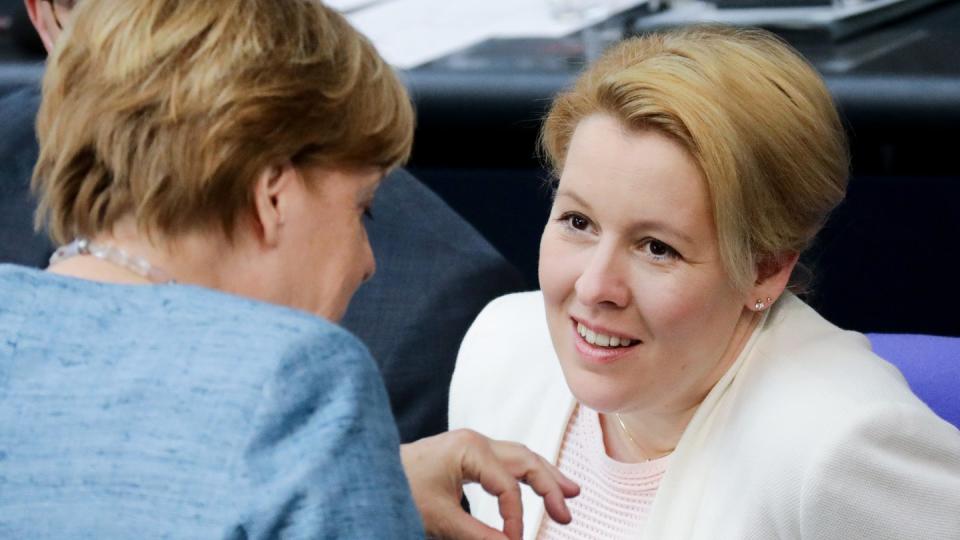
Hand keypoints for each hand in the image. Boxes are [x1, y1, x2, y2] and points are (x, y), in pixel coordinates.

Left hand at [401, 429, 579, 539]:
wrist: (370, 468)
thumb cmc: (399, 487)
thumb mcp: (438, 518)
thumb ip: (477, 535)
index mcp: (470, 449)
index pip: (507, 487)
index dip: (515, 519)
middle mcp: (476, 441)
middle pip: (526, 460)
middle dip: (550, 486)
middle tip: (567, 515)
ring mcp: (473, 444)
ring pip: (521, 457)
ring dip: (546, 476)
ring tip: (572, 493)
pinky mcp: (469, 453)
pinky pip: (507, 461)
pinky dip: (526, 474)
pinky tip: (539, 486)